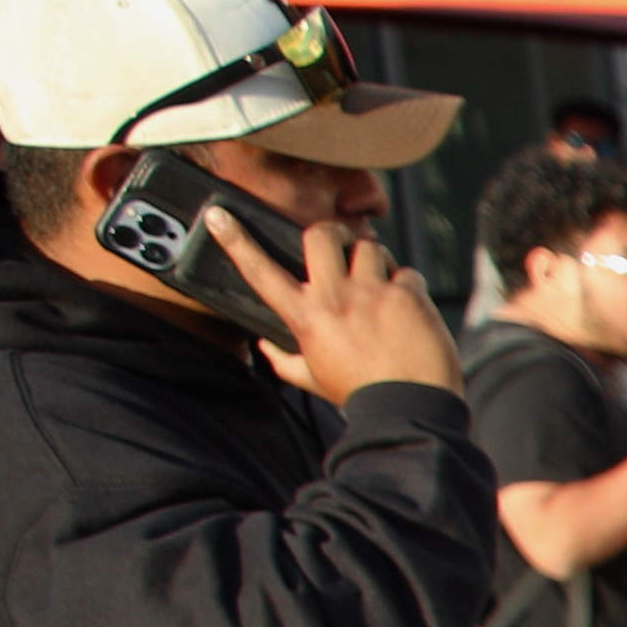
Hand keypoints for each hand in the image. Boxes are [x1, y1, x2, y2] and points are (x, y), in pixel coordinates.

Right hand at [228, 210, 459, 405]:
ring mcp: (370, 293)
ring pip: (368, 247)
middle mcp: (332, 297)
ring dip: (375, 260)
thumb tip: (264, 347)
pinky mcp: (406, 296)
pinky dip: (409, 286)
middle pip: (320, 235)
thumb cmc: (361, 395)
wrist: (409, 411)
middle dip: (331, 233)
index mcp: (303, 316)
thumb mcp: (314, 379)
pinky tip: (410, 308)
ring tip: (381, 282)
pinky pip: (407, 272)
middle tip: (340, 244)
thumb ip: (285, 361)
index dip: (235, 240)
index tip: (216, 215)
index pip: (259, 271)